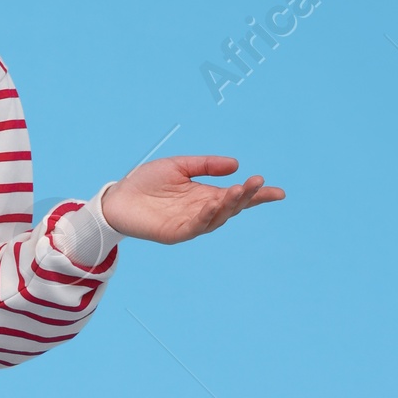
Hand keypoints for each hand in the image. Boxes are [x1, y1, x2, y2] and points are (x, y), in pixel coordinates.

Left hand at [100, 155, 283, 243]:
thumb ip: (206, 165)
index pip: (237, 196)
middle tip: (257, 182)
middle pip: (232, 207)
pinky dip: (207, 216)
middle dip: (247, 196)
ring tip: (239, 189)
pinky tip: (214, 204)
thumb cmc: (146, 182)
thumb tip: (235, 165)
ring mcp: (191, 223)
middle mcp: (202, 211)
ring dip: (229, 204)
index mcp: (206, 195)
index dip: (257, 195)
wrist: (118, 198)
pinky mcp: (176, 233)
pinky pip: (196, 226)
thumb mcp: (179, 166)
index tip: (279, 192)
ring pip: (218, 217)